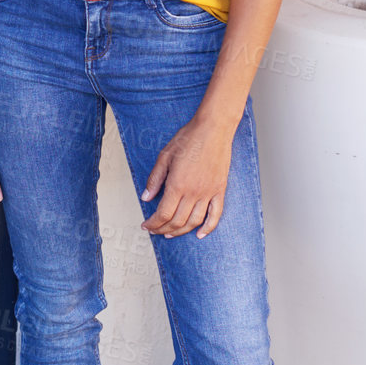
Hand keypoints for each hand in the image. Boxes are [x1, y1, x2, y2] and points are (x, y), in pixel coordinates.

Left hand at [140, 116, 233, 238]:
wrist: (213, 129)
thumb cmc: (188, 139)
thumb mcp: (164, 156)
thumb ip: (155, 179)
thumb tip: (145, 197)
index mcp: (177, 185)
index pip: (163, 214)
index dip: (153, 224)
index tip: (146, 225)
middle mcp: (193, 192)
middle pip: (177, 221)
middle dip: (163, 229)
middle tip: (155, 230)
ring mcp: (208, 193)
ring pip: (194, 221)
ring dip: (181, 231)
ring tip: (171, 233)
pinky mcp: (219, 190)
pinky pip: (215, 215)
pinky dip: (208, 228)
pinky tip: (200, 234)